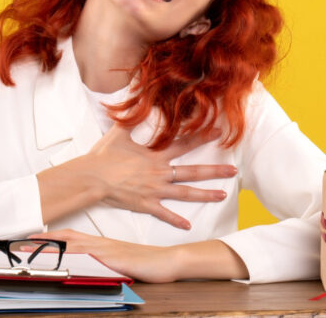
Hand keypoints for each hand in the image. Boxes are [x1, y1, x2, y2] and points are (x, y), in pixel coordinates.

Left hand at [34, 229, 247, 282]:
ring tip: (28, 248)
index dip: (49, 235)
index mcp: (101, 244)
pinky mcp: (112, 259)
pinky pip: (87, 256)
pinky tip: (58, 259)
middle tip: (18, 241)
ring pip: (72, 245)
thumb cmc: (149, 262)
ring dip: (49, 246)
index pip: (70, 236)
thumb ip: (107, 259)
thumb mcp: (123, 259)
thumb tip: (90, 263)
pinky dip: (71, 256)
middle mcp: (100, 244)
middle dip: (41, 240)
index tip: (29, 236)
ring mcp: (105, 251)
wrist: (169, 261)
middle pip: (65, 238)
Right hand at [82, 126, 236, 229]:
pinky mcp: (146, 204)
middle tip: (233, 170)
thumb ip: (133, 117)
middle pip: (193, 172)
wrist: (92, 178)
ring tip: (222, 195)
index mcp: (156, 155)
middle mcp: (160, 173)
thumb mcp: (120, 132)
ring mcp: (155, 190)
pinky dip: (176, 220)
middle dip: (214, 171)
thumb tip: (138, 100)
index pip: (185, 144)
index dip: (203, 137)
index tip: (219, 132)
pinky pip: (165, 213)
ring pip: (185, 193)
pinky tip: (188, 226)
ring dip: (205, 194)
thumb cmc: (104, 155)